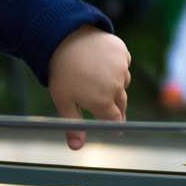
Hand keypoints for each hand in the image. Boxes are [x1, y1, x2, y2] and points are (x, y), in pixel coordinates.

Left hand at [47, 26, 131, 150]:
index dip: (115, 126)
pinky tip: (103, 63)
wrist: (64, 37)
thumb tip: (76, 147)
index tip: (115, 130)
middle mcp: (116, 86)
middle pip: (121, 103)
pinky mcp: (122, 52)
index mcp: (102, 101)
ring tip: (101, 81)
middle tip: (111, 110)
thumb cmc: (61, 72)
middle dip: (117, 108)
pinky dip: (116, 66)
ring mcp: (121, 68)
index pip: (115, 120)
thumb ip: (73, 125)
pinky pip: (123, 64)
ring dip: (116, 85)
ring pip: (123, 82)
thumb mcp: (63, 101)